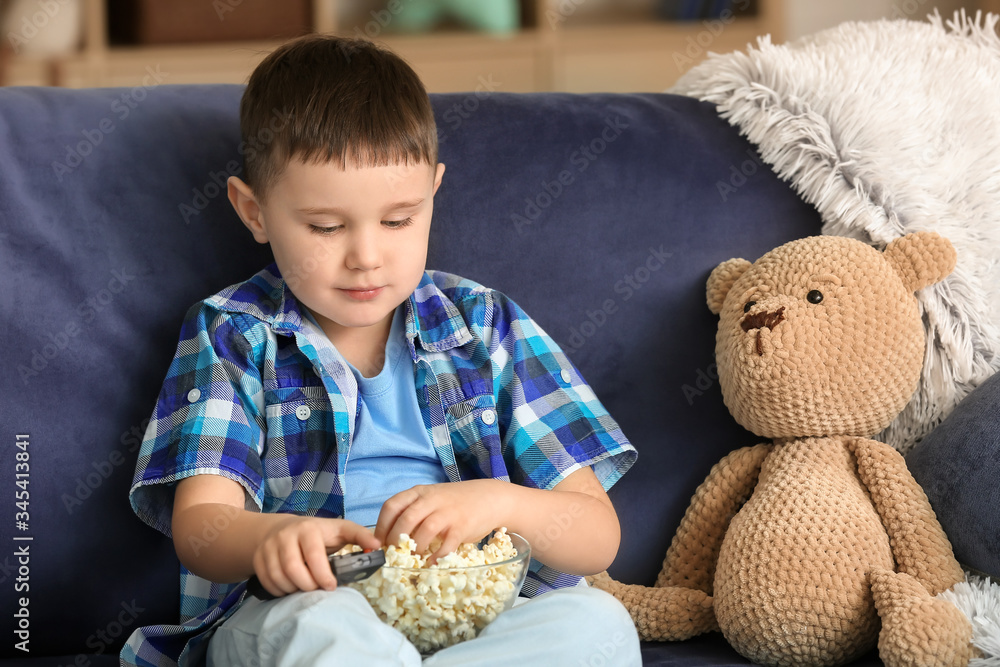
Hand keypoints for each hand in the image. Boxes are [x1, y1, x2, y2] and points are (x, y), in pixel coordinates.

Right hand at [252, 516, 379, 597]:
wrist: (281, 529)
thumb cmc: (316, 533)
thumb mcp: (339, 529)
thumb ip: (358, 536)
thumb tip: (378, 546)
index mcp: (309, 529)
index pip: (314, 554)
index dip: (323, 574)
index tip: (331, 586)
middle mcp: (286, 535)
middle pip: (294, 569)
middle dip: (309, 585)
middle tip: (319, 589)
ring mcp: (269, 547)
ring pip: (279, 577)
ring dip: (294, 589)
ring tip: (306, 589)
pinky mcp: (258, 558)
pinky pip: (267, 581)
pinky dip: (280, 590)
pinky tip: (291, 589)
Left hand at [374, 480, 506, 562]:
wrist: (489, 498)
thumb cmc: (454, 502)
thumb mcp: (430, 499)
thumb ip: (413, 512)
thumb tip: (389, 538)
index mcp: (419, 492)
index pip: (391, 506)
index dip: (381, 526)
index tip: (379, 543)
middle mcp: (432, 500)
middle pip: (406, 519)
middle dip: (396, 540)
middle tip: (395, 554)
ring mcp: (448, 512)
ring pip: (425, 530)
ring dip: (416, 548)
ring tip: (414, 558)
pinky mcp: (462, 527)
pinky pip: (446, 545)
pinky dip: (436, 557)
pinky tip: (432, 563)